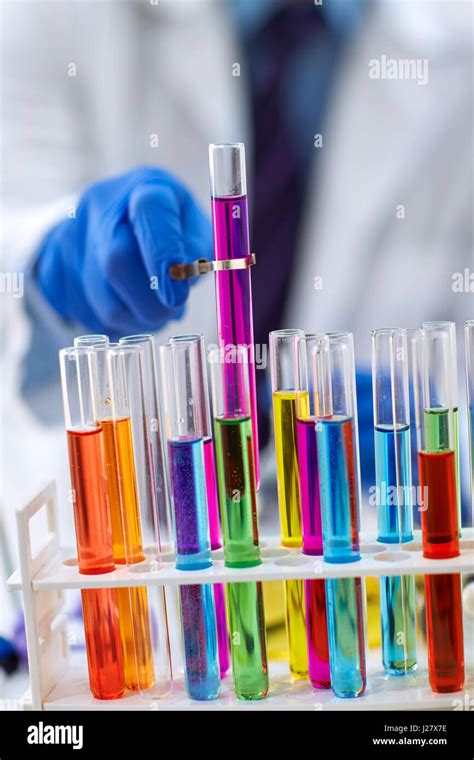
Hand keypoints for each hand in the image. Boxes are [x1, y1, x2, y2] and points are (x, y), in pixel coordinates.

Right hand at [36, 166, 211, 334]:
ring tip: (154, 314)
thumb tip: (179, 287)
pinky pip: (84, 313)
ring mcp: (71, 233)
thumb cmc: (171, 229)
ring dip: (135, 320)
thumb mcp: (196, 232)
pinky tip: (129, 311)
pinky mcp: (56, 265)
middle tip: (171, 314)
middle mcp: (102, 205)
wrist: (116, 222)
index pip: (149, 211)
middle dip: (150, 303)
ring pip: (101, 299)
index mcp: (145, 187)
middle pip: (116, 262)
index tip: (178, 296)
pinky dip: (113, 325)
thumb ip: (197, 256)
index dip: (164, 257)